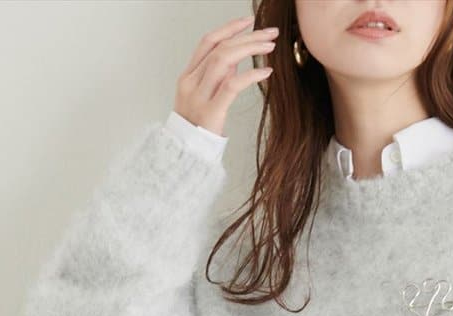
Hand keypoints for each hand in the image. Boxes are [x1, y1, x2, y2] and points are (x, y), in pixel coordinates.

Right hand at [175, 14, 276, 135]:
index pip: (208, 42)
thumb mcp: (203, 99)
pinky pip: (231, 86)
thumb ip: (216, 78)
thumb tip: (235, 59)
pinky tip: (266, 71)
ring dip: (250, 49)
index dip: (229, 28)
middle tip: (270, 32)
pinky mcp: (210, 112)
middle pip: (220, 48)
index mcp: (187, 77)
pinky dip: (250, 75)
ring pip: (224, 60)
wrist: (182, 158)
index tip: (248, 20)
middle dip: (247, 36)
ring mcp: (198, 97)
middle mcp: (190, 82)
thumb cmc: (196, 130)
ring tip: (270, 46)